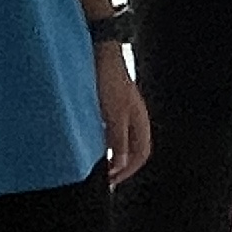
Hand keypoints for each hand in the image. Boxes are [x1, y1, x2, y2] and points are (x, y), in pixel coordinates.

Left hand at [95, 45, 151, 181]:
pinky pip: (110, 128)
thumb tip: (121, 165)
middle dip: (120, 165)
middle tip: (104, 176)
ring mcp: (122, 109)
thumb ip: (118, 141)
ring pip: (121, 138)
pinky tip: (90, 139)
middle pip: (133, 148)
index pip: (141, 153)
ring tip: (97, 162)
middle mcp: (134, 117)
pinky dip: (104, 139)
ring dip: (111, 152)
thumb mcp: (114, 115)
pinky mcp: (109, 102)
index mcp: (139, 121)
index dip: (128, 170)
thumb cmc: (109, 80)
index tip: (111, 181)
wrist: (100, 51)